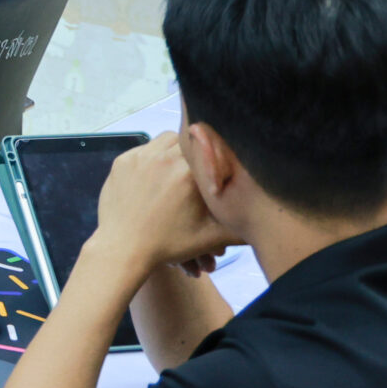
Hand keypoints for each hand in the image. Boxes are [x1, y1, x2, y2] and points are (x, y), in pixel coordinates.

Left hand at [86, 133, 236, 284]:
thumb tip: (263, 215)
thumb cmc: (169, 244)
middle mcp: (165, 158)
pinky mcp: (123, 161)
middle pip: (190, 140)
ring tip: (180, 168)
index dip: (216, 154)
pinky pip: (144, 148)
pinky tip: (158, 171)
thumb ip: (240, 224)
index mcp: (189, 173)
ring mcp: (141, 157)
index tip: (217, 165)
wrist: (123, 248)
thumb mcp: (212, 237)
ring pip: (167, 139)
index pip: (211, 148)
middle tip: (199, 168)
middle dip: (197, 152)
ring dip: (176, 149)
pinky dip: (154, 155)